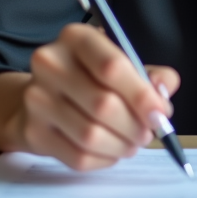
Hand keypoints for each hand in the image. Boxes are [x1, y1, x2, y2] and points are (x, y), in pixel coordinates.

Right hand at [8, 23, 180, 171]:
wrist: (42, 97)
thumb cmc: (90, 78)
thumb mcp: (122, 64)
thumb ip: (150, 75)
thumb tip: (164, 90)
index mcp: (76, 38)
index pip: (112, 67)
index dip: (141, 95)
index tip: (160, 114)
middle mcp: (50, 63)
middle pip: (103, 105)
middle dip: (135, 126)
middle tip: (149, 133)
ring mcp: (36, 99)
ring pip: (91, 135)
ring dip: (122, 146)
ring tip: (132, 143)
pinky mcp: (32, 132)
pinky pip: (78, 156)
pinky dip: (104, 159)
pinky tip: (111, 150)